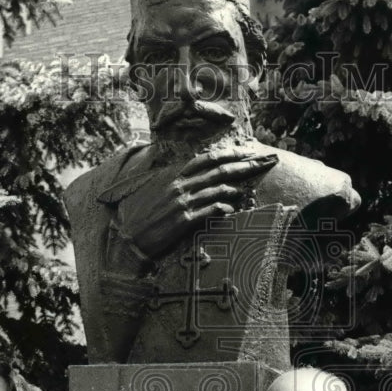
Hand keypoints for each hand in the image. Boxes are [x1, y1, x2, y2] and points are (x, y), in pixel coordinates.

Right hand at [109, 147, 278, 260]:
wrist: (129, 238)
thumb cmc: (139, 216)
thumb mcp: (153, 191)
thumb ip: (171, 181)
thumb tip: (188, 175)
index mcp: (172, 175)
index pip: (205, 158)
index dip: (228, 153)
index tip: (245, 152)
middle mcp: (179, 185)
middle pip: (217, 170)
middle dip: (242, 165)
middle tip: (261, 163)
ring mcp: (182, 202)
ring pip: (216, 188)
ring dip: (234, 188)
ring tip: (246, 189)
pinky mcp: (184, 220)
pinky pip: (209, 210)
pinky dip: (223, 207)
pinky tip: (231, 208)